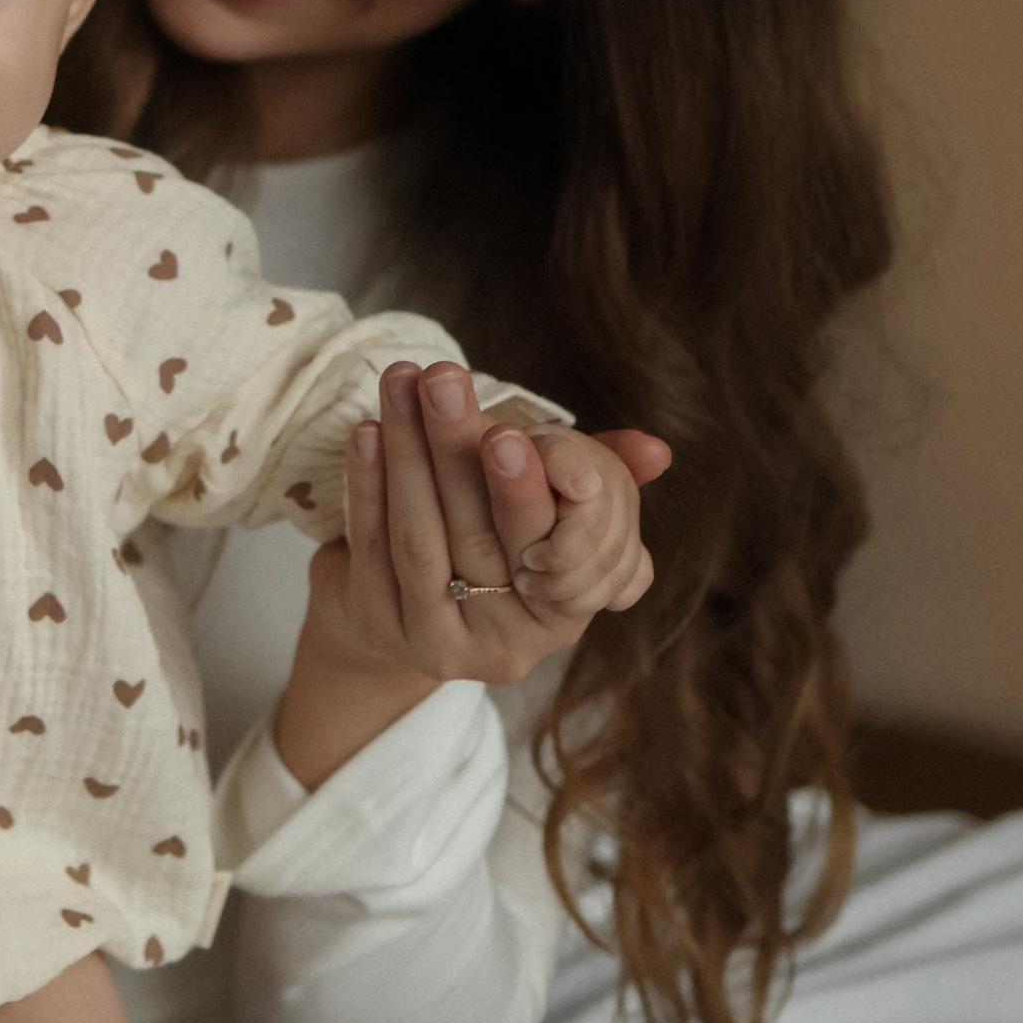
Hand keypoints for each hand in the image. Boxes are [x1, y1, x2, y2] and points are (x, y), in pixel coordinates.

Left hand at [302, 360, 668, 691]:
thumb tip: (656, 450)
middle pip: (478, 536)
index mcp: (565, 610)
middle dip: (456, 447)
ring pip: (422, 540)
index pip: (552, 547)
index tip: (505, 432)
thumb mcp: (550, 509)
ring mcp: (439, 642)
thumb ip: (597, 475)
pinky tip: (365, 431)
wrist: (406, 612)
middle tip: (442, 380)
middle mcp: (509, 642)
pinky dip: (366, 485)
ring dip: (406, 453)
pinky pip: (371, 548)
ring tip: (399, 384)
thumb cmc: (493, 541)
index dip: (526, 489)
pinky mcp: (379, 628)